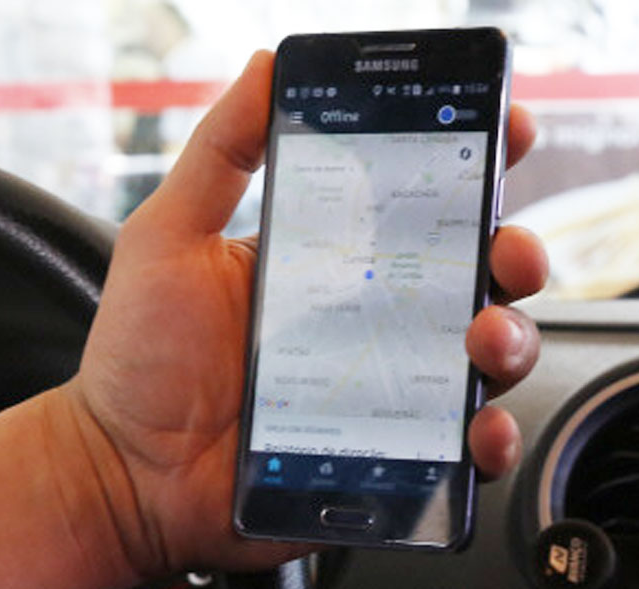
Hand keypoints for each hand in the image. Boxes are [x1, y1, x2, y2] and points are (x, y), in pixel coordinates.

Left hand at [66, 50, 545, 577]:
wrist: (124, 472)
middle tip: (505, 253)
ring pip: (487, 358)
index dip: (475, 163)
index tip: (506, 131)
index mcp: (330, 263)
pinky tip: (474, 434)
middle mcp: (369, 323)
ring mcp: (384, 392)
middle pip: (477, 277)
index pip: (420, 202)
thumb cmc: (140, 357)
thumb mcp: (168, 238)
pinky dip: (488, 442)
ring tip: (482, 340)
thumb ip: (219, 153)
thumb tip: (266, 67)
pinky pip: (462, 452)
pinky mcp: (388, 460)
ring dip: (512, 340)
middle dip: (515, 253)